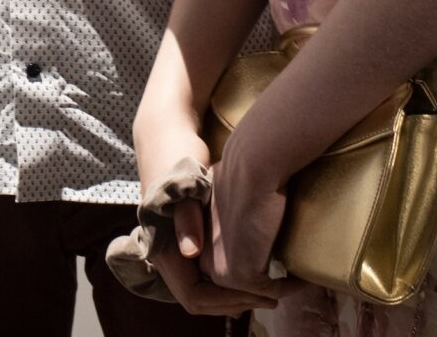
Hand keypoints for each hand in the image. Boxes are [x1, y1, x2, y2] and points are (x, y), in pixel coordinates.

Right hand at [132, 118, 276, 316]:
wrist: (166, 133)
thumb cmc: (177, 155)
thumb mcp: (184, 183)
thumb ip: (185, 218)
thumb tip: (191, 252)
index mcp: (163, 246)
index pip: (193, 296)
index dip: (227, 302)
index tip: (260, 297)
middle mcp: (169, 252)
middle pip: (201, 299)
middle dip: (236, 302)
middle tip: (273, 299)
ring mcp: (177, 245)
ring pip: (206, 287)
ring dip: (236, 292)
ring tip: (269, 288)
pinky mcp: (186, 235)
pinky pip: (208, 271)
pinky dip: (232, 277)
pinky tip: (254, 268)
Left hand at [204, 141, 289, 302]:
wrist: (252, 167)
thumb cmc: (242, 172)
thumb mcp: (223, 197)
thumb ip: (227, 214)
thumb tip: (243, 217)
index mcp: (195, 242)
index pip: (223, 266)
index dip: (250, 271)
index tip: (274, 270)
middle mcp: (202, 259)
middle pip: (238, 286)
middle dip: (265, 287)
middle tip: (291, 281)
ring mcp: (221, 271)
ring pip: (256, 292)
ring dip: (281, 288)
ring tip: (302, 280)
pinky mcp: (243, 276)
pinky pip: (274, 290)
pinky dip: (293, 286)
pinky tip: (308, 278)